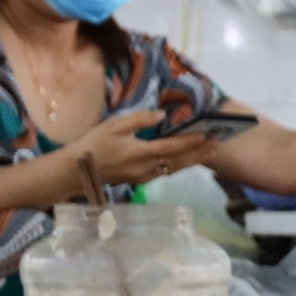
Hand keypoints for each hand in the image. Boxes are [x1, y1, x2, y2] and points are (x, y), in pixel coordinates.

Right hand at [70, 107, 212, 187]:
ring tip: (210, 151)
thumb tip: (162, 115)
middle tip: (218, 144)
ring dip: (193, 160)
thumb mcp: (114, 125)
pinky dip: (180, 165)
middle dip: (200, 153)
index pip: (172, 147)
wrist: (77, 170)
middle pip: (180, 161)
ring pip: (175, 169)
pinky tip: (189, 159)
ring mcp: (145, 176)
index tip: (207, 134)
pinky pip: (166, 172)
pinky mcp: (141, 180)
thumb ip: (140, 120)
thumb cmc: (93, 143)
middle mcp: (146, 168)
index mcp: (140, 153)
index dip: (191, 141)